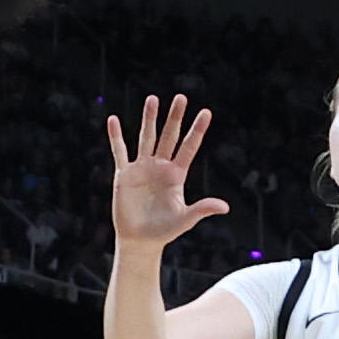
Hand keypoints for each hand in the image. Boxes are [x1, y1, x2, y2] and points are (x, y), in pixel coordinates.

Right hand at [105, 96, 230, 248]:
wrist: (140, 240)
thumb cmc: (164, 231)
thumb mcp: (185, 219)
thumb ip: (202, 209)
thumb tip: (225, 207)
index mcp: (177, 174)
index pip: (189, 147)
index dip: (197, 130)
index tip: (206, 112)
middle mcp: (160, 166)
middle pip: (169, 136)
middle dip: (174, 117)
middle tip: (181, 97)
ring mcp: (142, 168)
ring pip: (146, 138)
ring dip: (149, 119)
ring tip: (153, 98)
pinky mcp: (124, 174)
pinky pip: (120, 151)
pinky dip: (116, 136)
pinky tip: (114, 120)